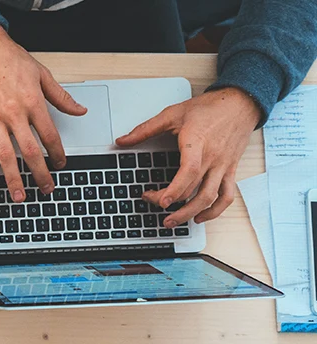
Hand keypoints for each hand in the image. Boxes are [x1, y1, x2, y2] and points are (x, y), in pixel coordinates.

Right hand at [0, 25, 86, 202]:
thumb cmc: (10, 60)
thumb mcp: (42, 74)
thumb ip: (61, 97)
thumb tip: (79, 111)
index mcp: (33, 102)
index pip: (50, 135)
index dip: (58, 153)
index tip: (61, 164)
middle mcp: (13, 113)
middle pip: (30, 151)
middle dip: (40, 173)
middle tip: (46, 188)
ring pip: (6, 155)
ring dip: (13, 178)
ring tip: (19, 195)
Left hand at [116, 87, 260, 227]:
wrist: (240, 102)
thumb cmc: (210, 108)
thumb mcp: (173, 114)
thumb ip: (145, 129)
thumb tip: (122, 141)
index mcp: (198, 144)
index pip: (189, 172)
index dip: (175, 189)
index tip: (160, 201)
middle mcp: (213, 158)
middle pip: (194, 189)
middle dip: (172, 203)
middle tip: (153, 204)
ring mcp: (223, 166)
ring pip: (211, 197)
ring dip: (191, 213)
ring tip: (172, 221)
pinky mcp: (230, 170)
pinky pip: (227, 195)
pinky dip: (215, 210)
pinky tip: (200, 216)